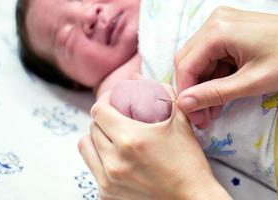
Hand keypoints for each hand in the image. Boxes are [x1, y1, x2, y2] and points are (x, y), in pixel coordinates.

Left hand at [78, 85, 231, 199]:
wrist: (191, 199)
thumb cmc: (188, 160)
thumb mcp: (180, 121)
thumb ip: (162, 93)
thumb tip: (137, 77)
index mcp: (131, 138)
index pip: (99, 110)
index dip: (104, 99)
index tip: (114, 98)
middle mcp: (115, 160)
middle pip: (92, 127)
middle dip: (103, 117)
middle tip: (116, 115)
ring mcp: (108, 180)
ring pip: (86, 147)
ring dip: (96, 136)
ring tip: (111, 134)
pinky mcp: (107, 195)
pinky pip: (93, 167)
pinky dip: (100, 157)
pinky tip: (115, 155)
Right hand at [175, 6, 277, 128]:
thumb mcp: (251, 82)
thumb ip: (214, 93)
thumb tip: (184, 104)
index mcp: (217, 31)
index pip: (186, 65)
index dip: (185, 93)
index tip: (191, 115)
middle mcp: (213, 23)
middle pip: (188, 62)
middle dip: (193, 91)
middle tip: (201, 116)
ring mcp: (220, 25)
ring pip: (199, 61)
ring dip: (203, 86)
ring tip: (211, 111)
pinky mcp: (227, 31)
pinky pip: (211, 57)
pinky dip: (213, 77)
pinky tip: (219, 95)